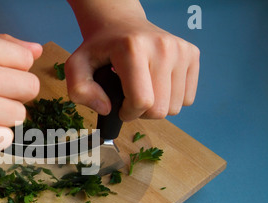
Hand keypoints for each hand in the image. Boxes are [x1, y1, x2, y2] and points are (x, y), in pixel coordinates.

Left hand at [66, 0, 199, 121]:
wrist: (120, 24)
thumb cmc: (99, 48)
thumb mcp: (76, 66)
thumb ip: (79, 90)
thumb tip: (107, 109)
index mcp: (133, 49)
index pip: (141, 101)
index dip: (128, 113)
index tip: (119, 107)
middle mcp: (162, 47)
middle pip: (160, 109)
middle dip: (142, 113)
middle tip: (130, 98)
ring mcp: (180, 50)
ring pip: (175, 107)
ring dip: (157, 107)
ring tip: (142, 90)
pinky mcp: (192, 54)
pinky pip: (188, 98)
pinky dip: (171, 99)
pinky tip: (157, 85)